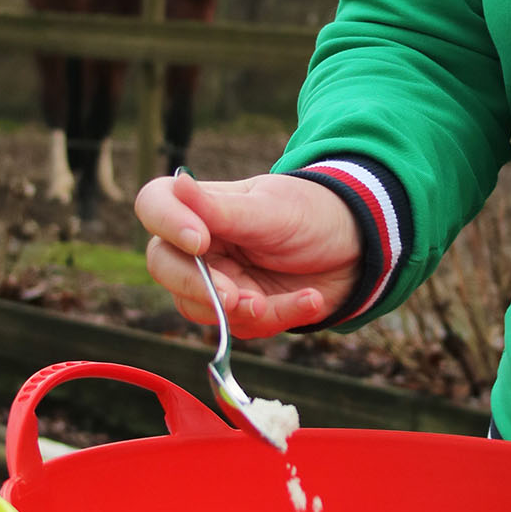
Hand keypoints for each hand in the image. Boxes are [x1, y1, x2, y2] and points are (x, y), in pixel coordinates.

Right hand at [135, 171, 362, 338]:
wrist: (356, 248)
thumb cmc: (311, 214)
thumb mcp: (271, 209)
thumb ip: (220, 209)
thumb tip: (177, 184)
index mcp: (199, 206)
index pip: (153, 206)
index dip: (166, 224)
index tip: (201, 241)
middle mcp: (197, 245)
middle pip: (163, 266)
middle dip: (199, 287)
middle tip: (235, 296)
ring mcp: (214, 281)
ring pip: (198, 307)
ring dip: (244, 310)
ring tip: (289, 298)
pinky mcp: (238, 312)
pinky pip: (242, 327)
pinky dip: (279, 317)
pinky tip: (309, 300)